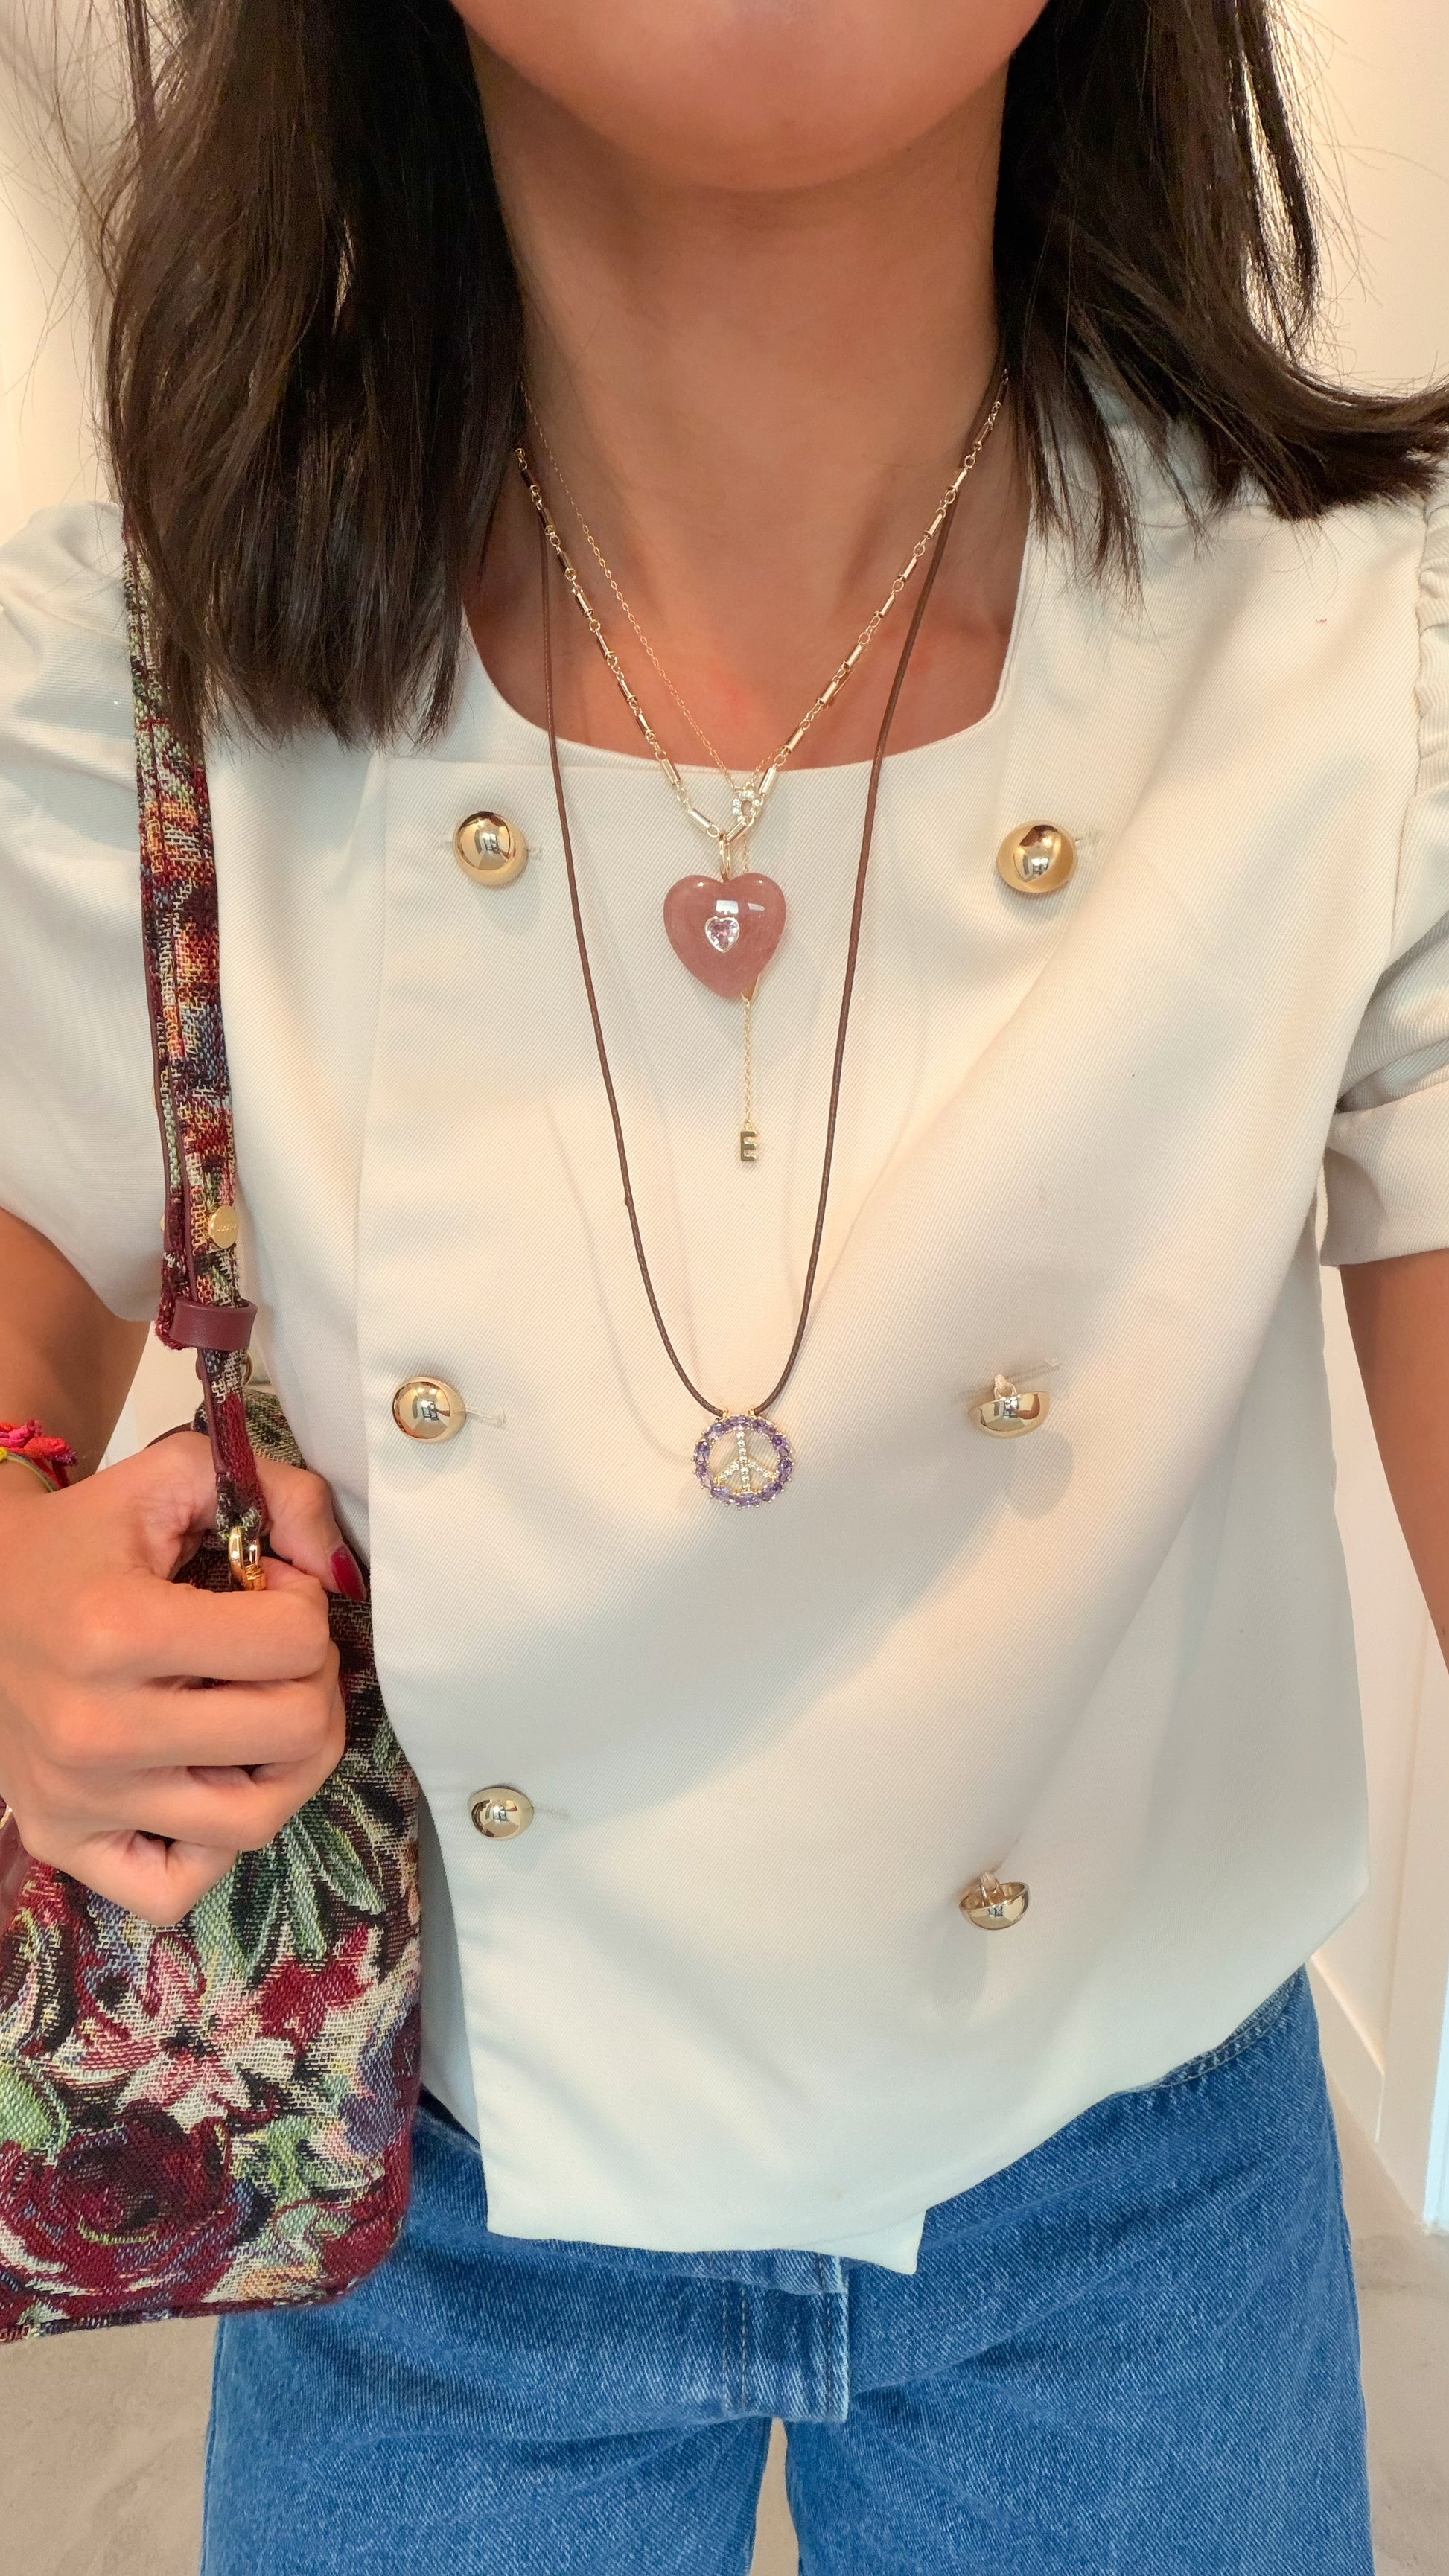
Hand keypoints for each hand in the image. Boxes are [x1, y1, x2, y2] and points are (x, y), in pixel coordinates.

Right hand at [0, 1433, 353, 1924]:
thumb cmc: (83, 1538)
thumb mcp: (175, 1475)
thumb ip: (283, 1494)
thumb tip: (345, 1572)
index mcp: (118, 1630)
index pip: (295, 1641)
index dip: (303, 1605)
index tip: (265, 1591)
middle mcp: (94, 1728)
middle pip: (295, 1733)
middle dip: (310, 1680)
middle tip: (271, 1654)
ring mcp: (76, 1799)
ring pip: (258, 1820)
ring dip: (287, 1764)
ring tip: (257, 1715)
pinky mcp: (62, 1842)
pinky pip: (175, 1890)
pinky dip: (211, 1847)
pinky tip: (207, 1781)